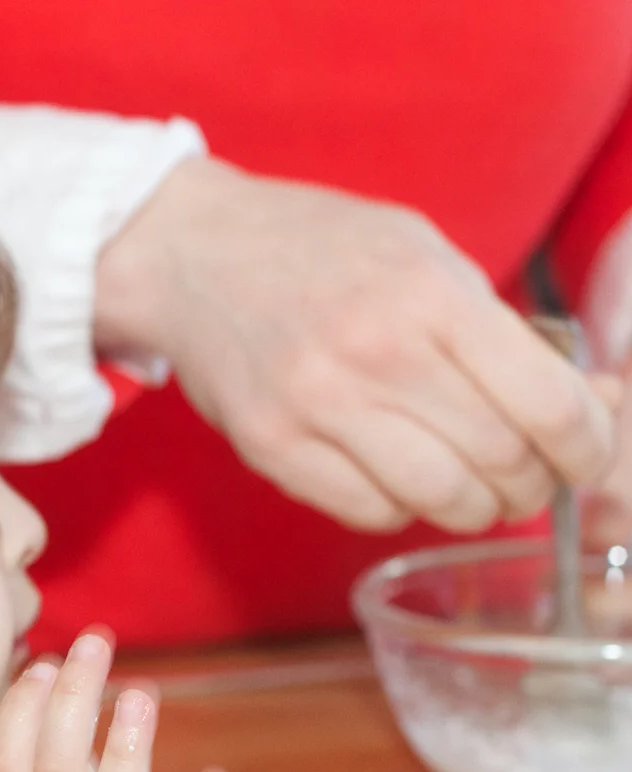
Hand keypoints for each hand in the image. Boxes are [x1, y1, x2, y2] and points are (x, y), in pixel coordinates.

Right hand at [94, 158, 618, 533]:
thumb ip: (502, 330)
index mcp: (430, 294)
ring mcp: (315, 405)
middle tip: (523, 476)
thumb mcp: (424, 255)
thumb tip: (596, 405)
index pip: (550, 407)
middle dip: (530, 484)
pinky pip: (368, 511)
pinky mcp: (270, 446)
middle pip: (501, 462)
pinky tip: (395, 477)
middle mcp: (375, 353)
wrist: (190, 252)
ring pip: (439, 499)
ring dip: (470, 505)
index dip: (588, 450)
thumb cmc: (317, 250)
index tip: (584, 459)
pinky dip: (399, 507)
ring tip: (466, 487)